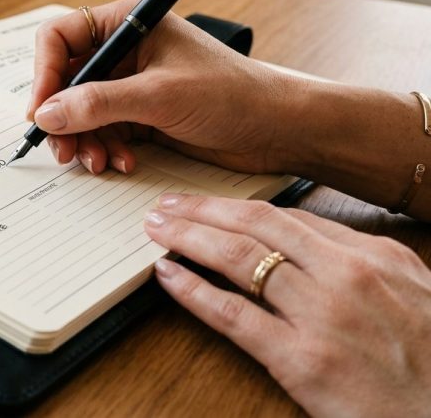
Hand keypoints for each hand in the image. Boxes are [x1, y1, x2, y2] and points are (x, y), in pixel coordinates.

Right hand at [28, 0, 308, 174]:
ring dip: (84, 139)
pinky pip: (102, 131)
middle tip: (64, 149)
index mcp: (128, 22)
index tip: (40, 112)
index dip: (44, 75)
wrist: (278, 129)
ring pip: (80, 111)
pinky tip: (122, 162)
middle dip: (62, 117)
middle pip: (65, 79)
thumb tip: (47, 114)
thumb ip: (99, 104)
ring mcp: (131, 83)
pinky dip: (105, 149)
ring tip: (98, 162)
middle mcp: (124, 49)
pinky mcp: (140, 114)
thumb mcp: (159, 96)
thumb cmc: (233, 94)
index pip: (60, 38)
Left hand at [145, 194, 430, 416]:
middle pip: (257, 225)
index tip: (208, 204)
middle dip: (203, 210)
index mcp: (375, 255)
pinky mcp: (302, 360)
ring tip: (158, 230)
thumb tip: (314, 245)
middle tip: (167, 204)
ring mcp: (323, 315)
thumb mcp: (414, 294)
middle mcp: (347, 275)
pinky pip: (232, 314)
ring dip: (189, 238)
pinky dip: (193, 290)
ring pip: (239, 258)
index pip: (289, 218)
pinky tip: (168, 276)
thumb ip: (365, 266)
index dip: (238, 208)